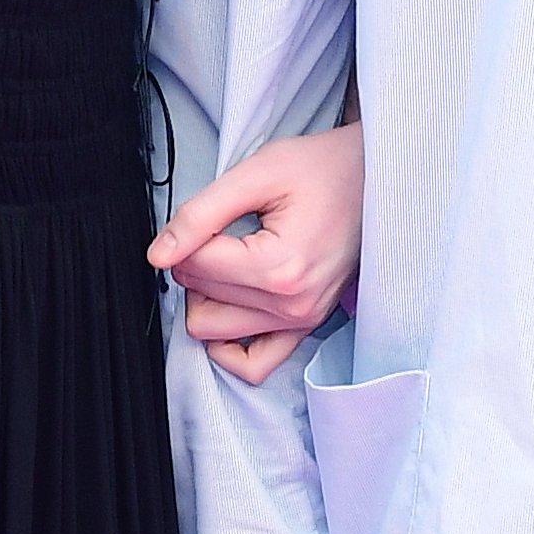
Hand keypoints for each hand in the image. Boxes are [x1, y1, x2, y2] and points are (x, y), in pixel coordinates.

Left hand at [152, 125, 362, 386]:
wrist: (375, 180)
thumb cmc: (323, 169)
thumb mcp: (257, 173)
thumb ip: (200, 214)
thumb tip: (157, 255)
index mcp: (279, 267)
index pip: (194, 267)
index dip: (187, 236)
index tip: (213, 214)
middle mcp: (292, 305)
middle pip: (199, 300)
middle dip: (195, 265)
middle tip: (221, 233)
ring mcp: (301, 322)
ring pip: (213, 332)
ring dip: (208, 297)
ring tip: (229, 261)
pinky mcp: (305, 327)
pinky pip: (254, 364)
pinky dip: (228, 344)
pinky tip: (227, 307)